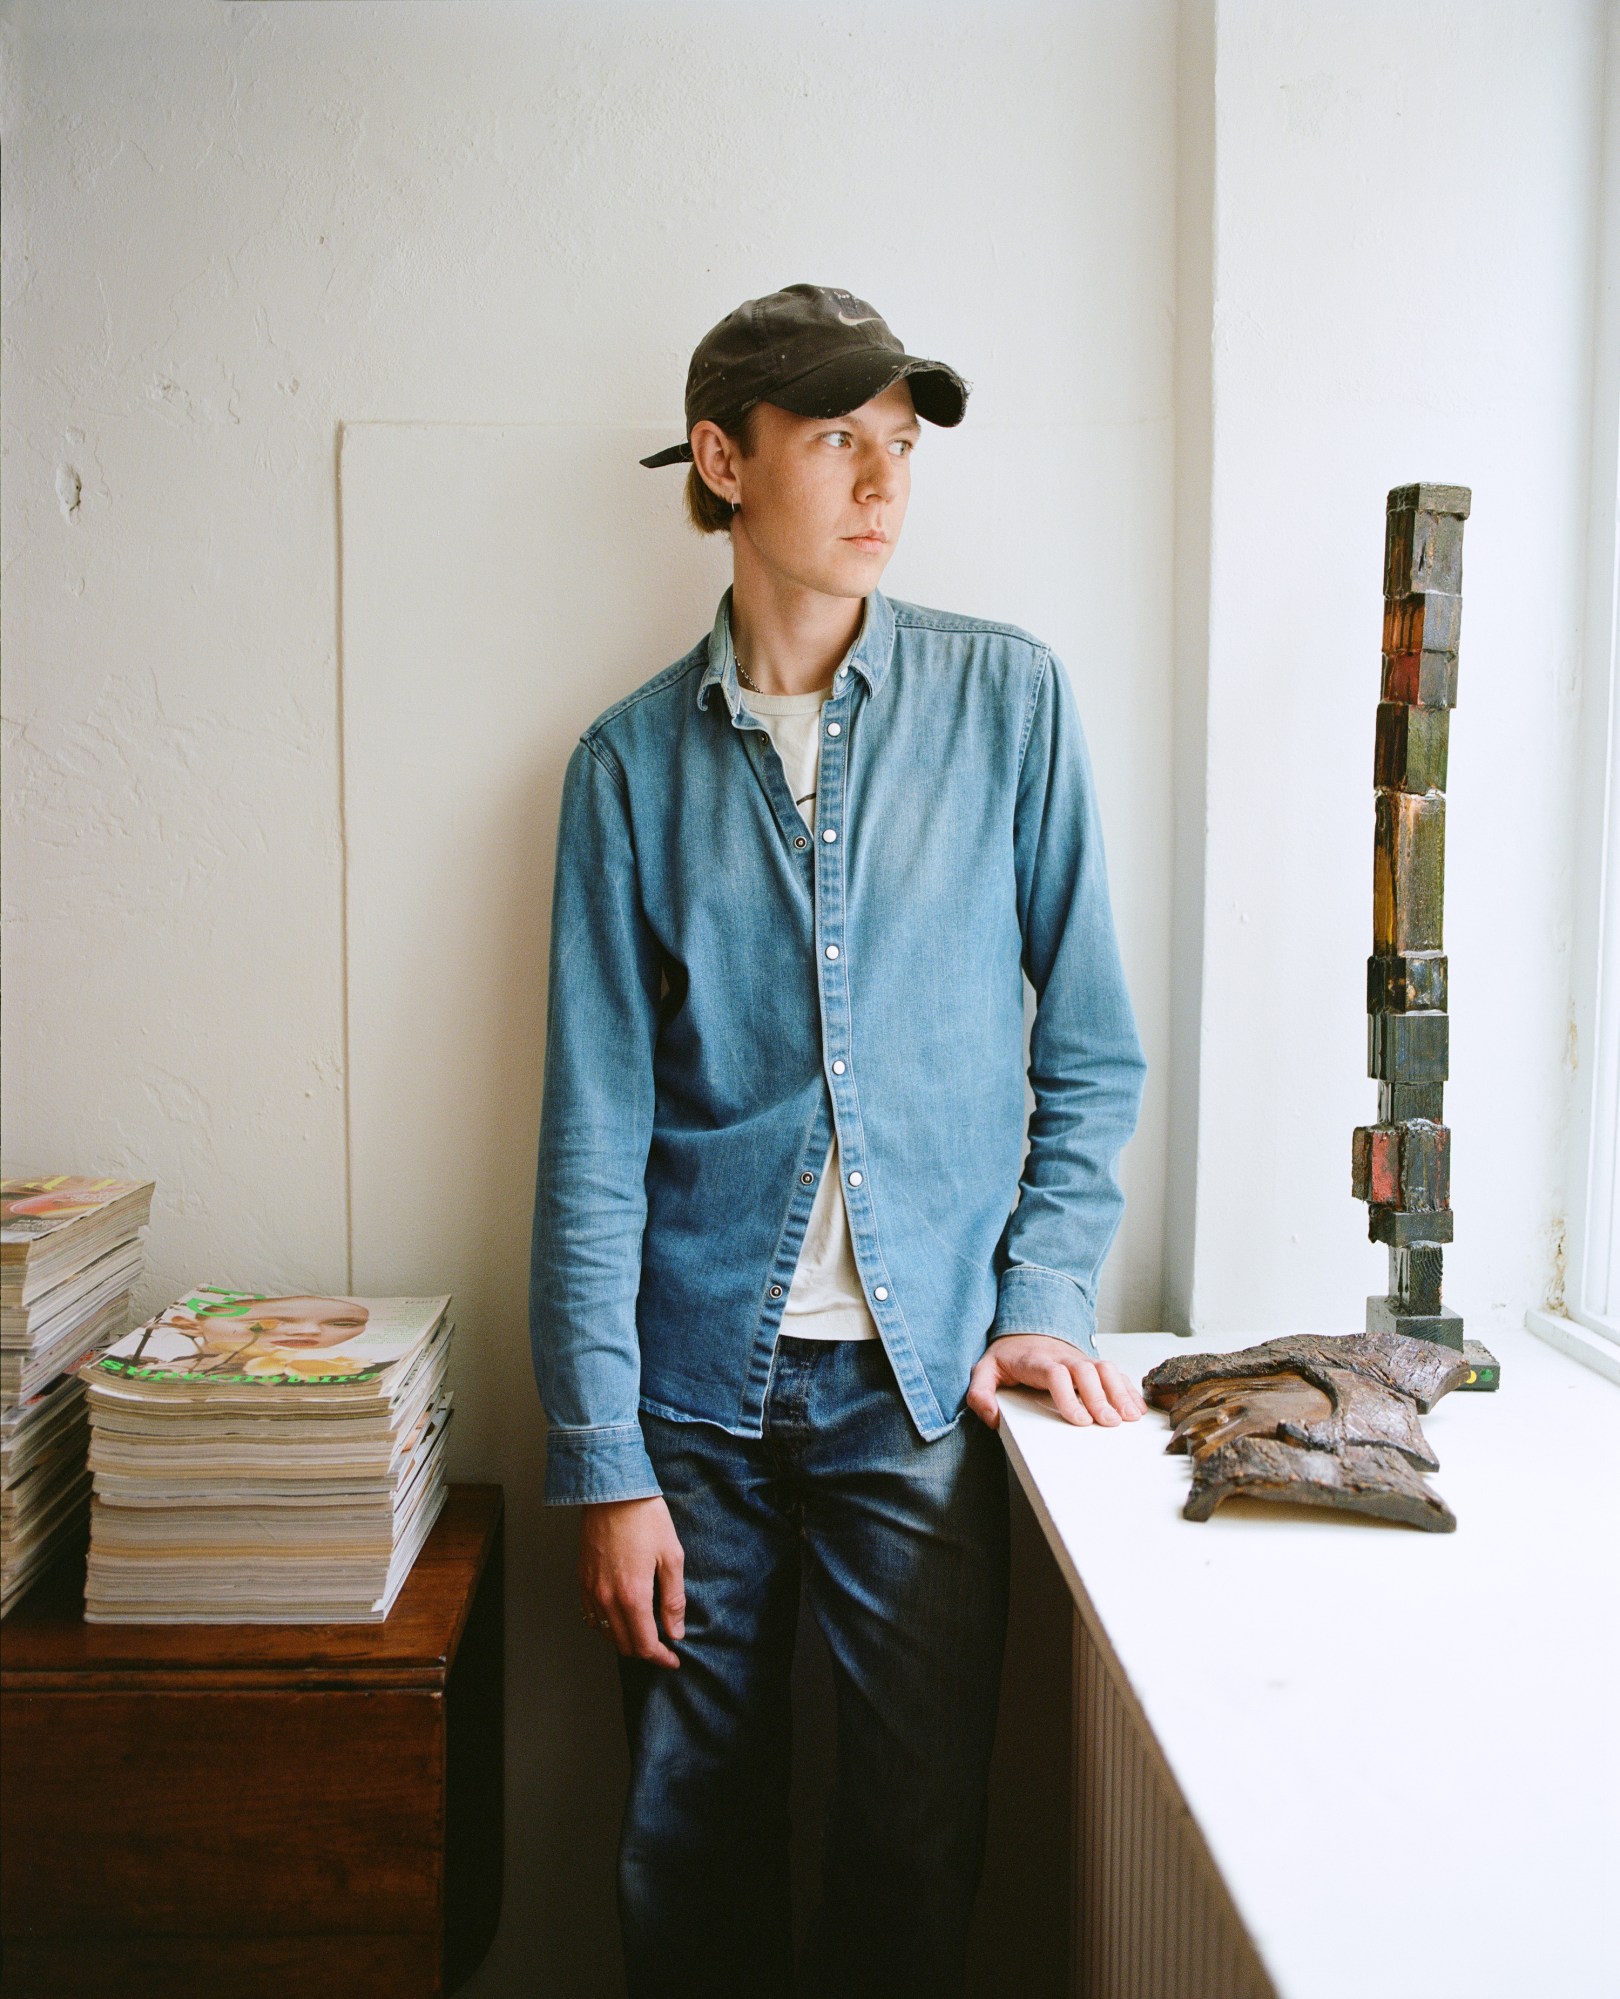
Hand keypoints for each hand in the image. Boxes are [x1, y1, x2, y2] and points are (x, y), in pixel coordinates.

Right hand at [579, 1495, 685, 1669]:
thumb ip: (673, 1599)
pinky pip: (591, 1616)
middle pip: (624, 1645)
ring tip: (644, 1632)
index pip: (644, 1644)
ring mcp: (591, 1590)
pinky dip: (606, 1625)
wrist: (612, 1491)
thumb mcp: (671, 1556)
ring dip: (625, 1640)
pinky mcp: (582, 1579)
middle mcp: (607, 1598)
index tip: (673, 1659)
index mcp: (633, 1595)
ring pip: (605, 1634)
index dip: (661, 1658)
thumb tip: (675, 1632)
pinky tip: (621, 1616)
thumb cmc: (646, 1519)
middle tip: (663, 1646)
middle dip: (645, 1652)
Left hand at [966, 1333, 1147, 1431]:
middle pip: (1086, 1371)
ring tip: (1129, 1417)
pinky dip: (1127, 1389)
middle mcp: (1062, 1357)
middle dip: (1100, 1397)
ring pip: (1105, 1368)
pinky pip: (1114, 1372)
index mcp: (1036, 1361)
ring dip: (1119, 1392)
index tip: (1079, 1420)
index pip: (1056, 1374)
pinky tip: (1136, 1408)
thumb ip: (980, 1394)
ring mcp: (1079, 1359)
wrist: (1023, 1329)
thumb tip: (993, 1418)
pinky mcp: (1091, 1364)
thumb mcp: (983, 1371)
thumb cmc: (1007, 1356)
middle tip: (1109, 1423)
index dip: (1069, 1396)